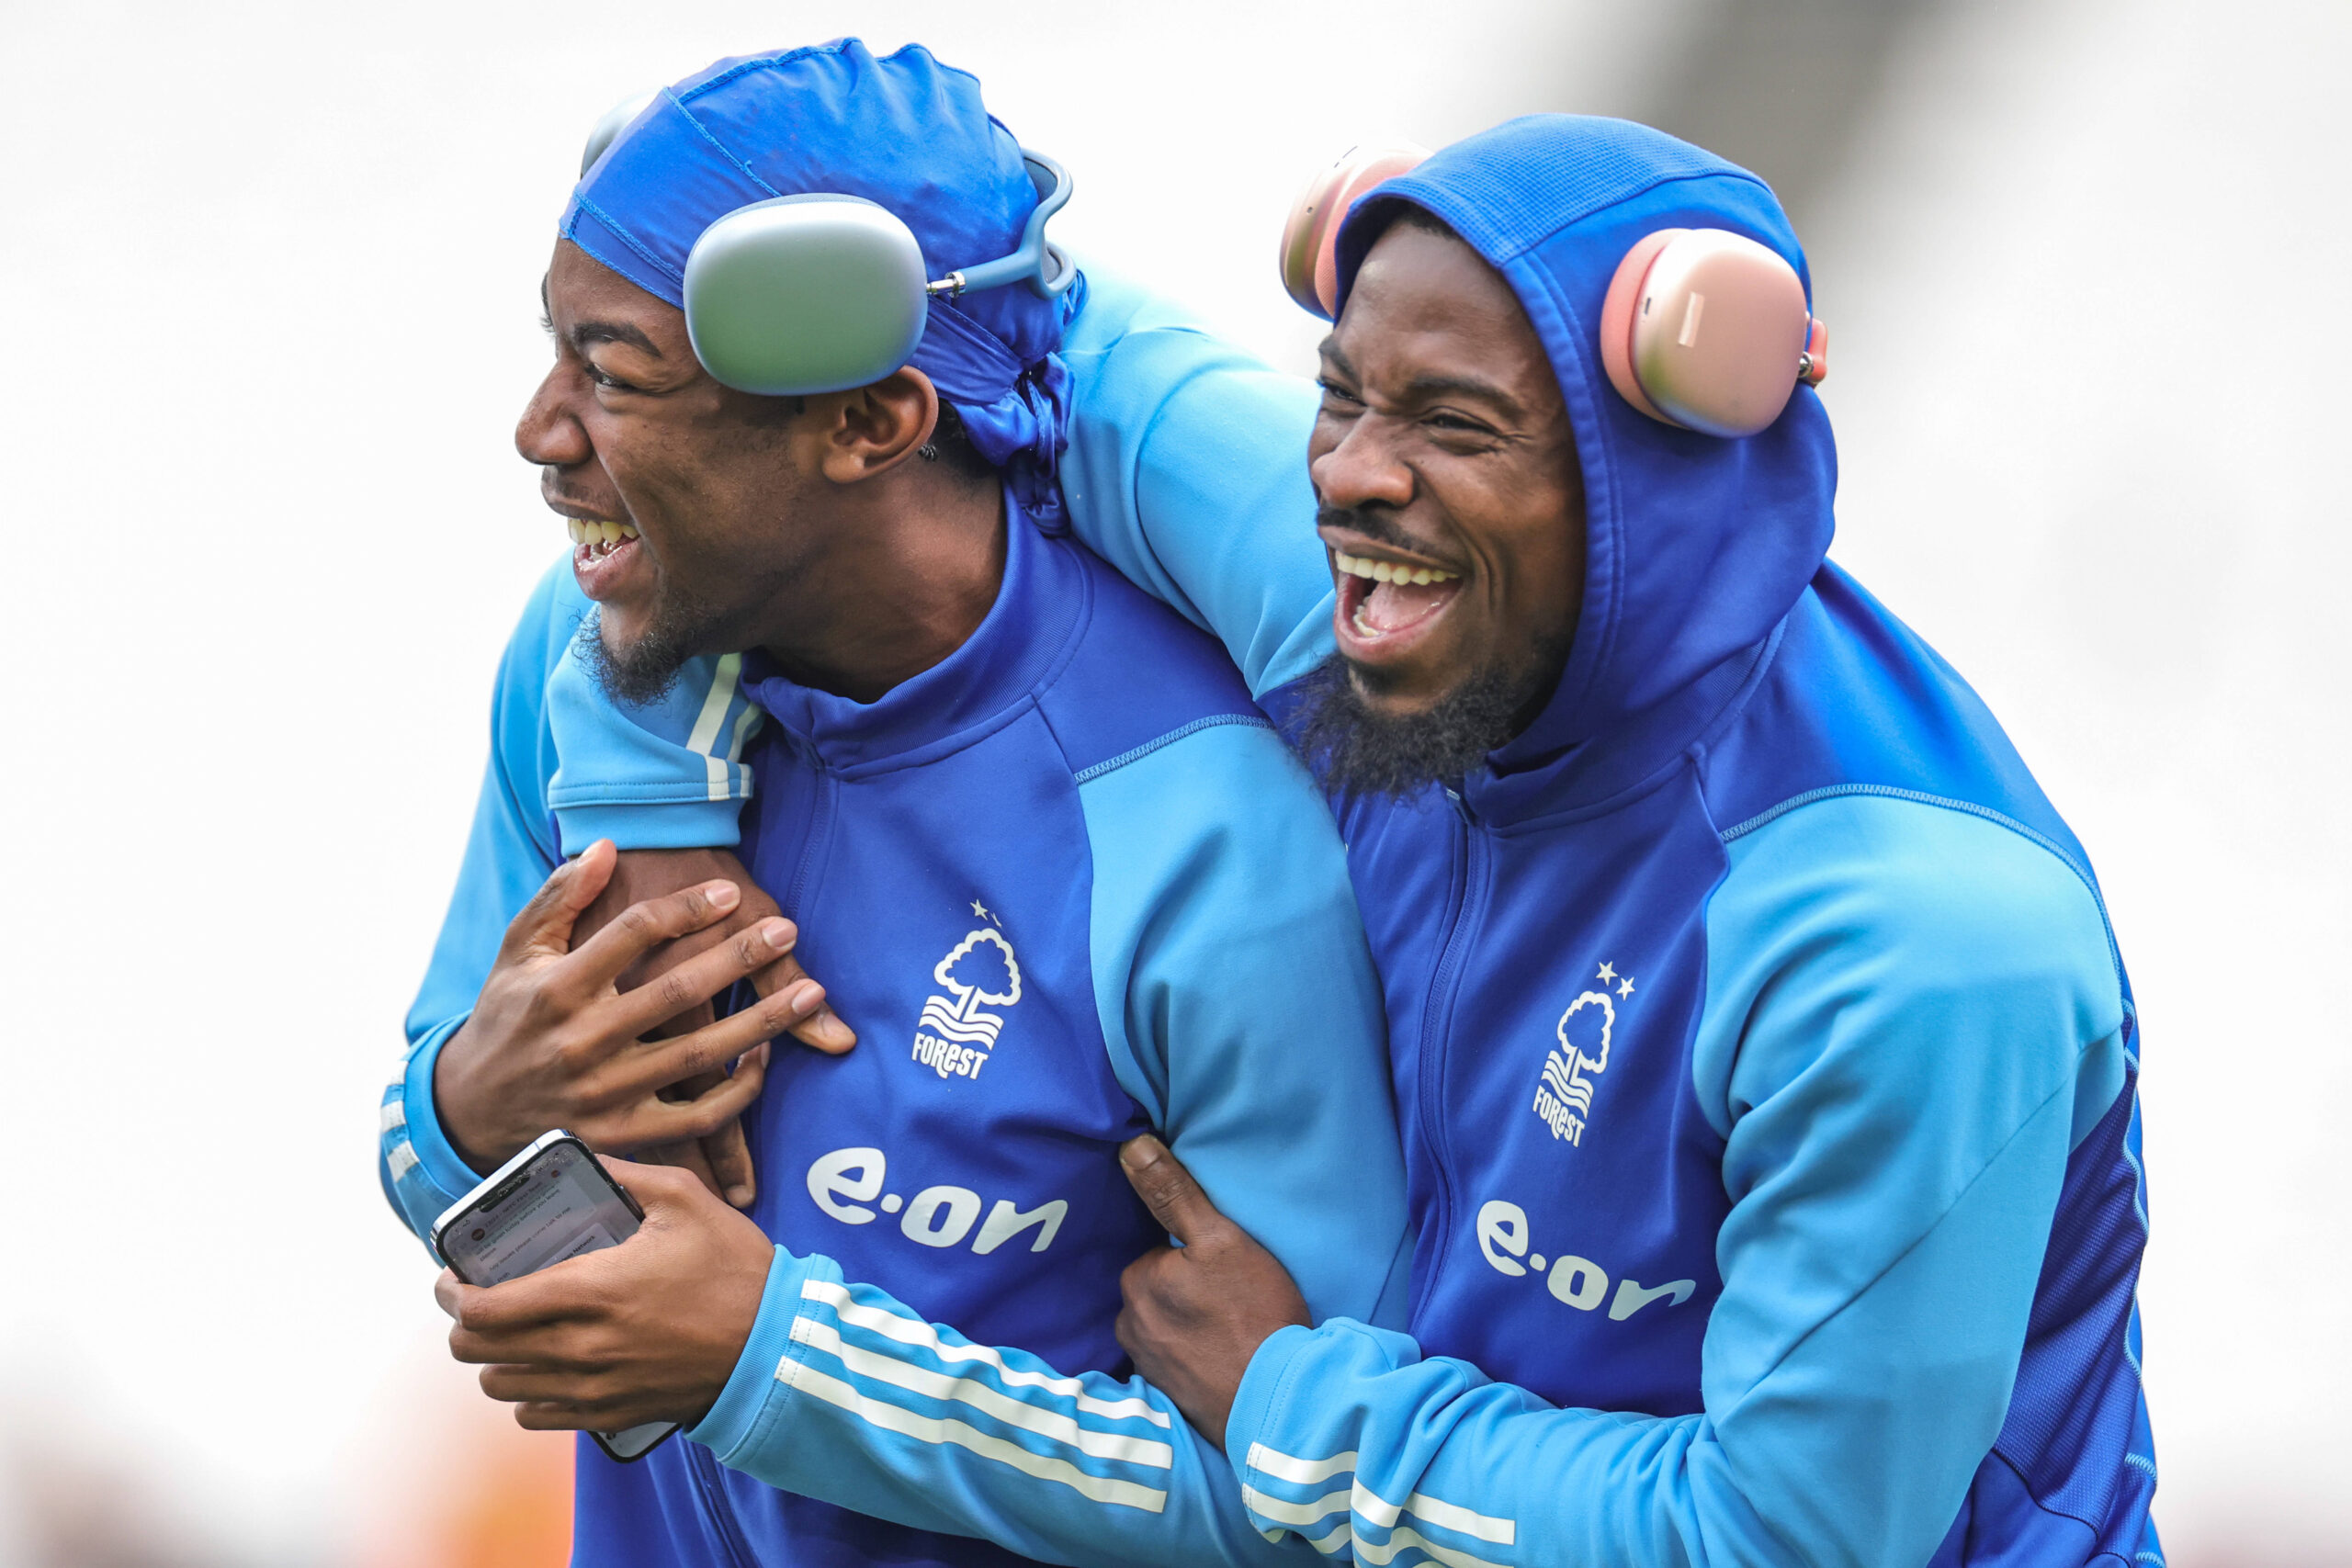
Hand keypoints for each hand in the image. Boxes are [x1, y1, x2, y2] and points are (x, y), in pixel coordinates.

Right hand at [434, 841, 820, 1175]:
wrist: (470, 1108)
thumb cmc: (507, 1014)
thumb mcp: (519, 949)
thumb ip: (561, 896)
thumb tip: (607, 847)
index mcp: (557, 987)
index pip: (632, 934)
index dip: (685, 908)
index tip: (730, 892)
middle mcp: (582, 1040)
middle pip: (676, 992)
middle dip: (739, 958)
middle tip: (788, 930)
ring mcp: (603, 1092)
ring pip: (698, 1055)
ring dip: (761, 1023)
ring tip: (810, 993)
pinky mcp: (621, 1134)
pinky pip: (694, 1117)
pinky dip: (737, 1091)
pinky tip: (766, 1058)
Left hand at [437, 1158, 773, 1432]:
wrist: (777, 1346)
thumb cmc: (734, 1269)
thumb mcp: (687, 1200)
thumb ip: (627, 1173)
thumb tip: (584, 1154)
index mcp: (590, 1290)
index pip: (484, 1308)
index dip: (451, 1293)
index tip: (451, 1277)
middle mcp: (581, 1348)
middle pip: (478, 1351)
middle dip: (464, 1323)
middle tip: (477, 1299)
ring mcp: (593, 1388)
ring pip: (500, 1387)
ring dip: (494, 1357)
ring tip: (511, 1331)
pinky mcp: (610, 1415)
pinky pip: (536, 1416)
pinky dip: (526, 1393)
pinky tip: (545, 1366)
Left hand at [1115, 1135, 1310, 1448]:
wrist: (1277, 1403)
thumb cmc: (1254, 1313)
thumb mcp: (1221, 1239)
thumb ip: (1174, 1193)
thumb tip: (1132, 1145)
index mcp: (1138, 1280)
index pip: (1160, 1252)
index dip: (1194, 1255)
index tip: (1227, 1268)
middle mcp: (1129, 1324)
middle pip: (1160, 1288)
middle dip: (1187, 1289)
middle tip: (1234, 1298)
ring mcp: (1146, 1365)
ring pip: (1166, 1324)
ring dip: (1189, 1324)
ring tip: (1232, 1328)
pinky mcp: (1166, 1397)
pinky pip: (1175, 1359)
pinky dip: (1193, 1356)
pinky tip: (1224, 1357)